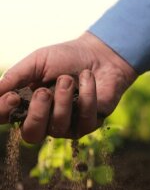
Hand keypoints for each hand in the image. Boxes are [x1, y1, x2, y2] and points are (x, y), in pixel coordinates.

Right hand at [0, 32, 136, 142]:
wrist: (100, 55)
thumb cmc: (67, 58)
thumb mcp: (38, 61)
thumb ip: (16, 76)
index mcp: (29, 104)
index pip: (8, 118)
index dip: (4, 112)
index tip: (13, 96)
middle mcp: (47, 119)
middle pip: (32, 135)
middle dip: (37, 113)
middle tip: (44, 91)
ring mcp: (69, 125)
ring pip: (59, 127)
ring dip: (63, 100)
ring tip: (68, 78)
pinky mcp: (90, 124)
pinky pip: (85, 118)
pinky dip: (86, 95)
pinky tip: (87, 77)